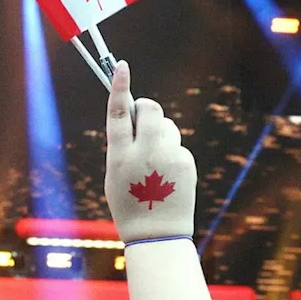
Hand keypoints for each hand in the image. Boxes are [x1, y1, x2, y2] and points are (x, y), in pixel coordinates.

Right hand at [105, 61, 195, 243]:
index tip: (121, 66)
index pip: (118, 112)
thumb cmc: (129, 203)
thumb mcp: (115, 174)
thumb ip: (123, 145)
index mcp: (120, 155)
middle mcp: (145, 151)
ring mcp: (169, 155)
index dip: (119, 86)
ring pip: (167, 126)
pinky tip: (167, 175)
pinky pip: (178, 145)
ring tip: (155, 159)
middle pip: (150, 109)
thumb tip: (133, 116)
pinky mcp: (186, 161)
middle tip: (142, 116)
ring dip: (160, 133)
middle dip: (146, 108)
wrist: (157, 233)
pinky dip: (172, 153)